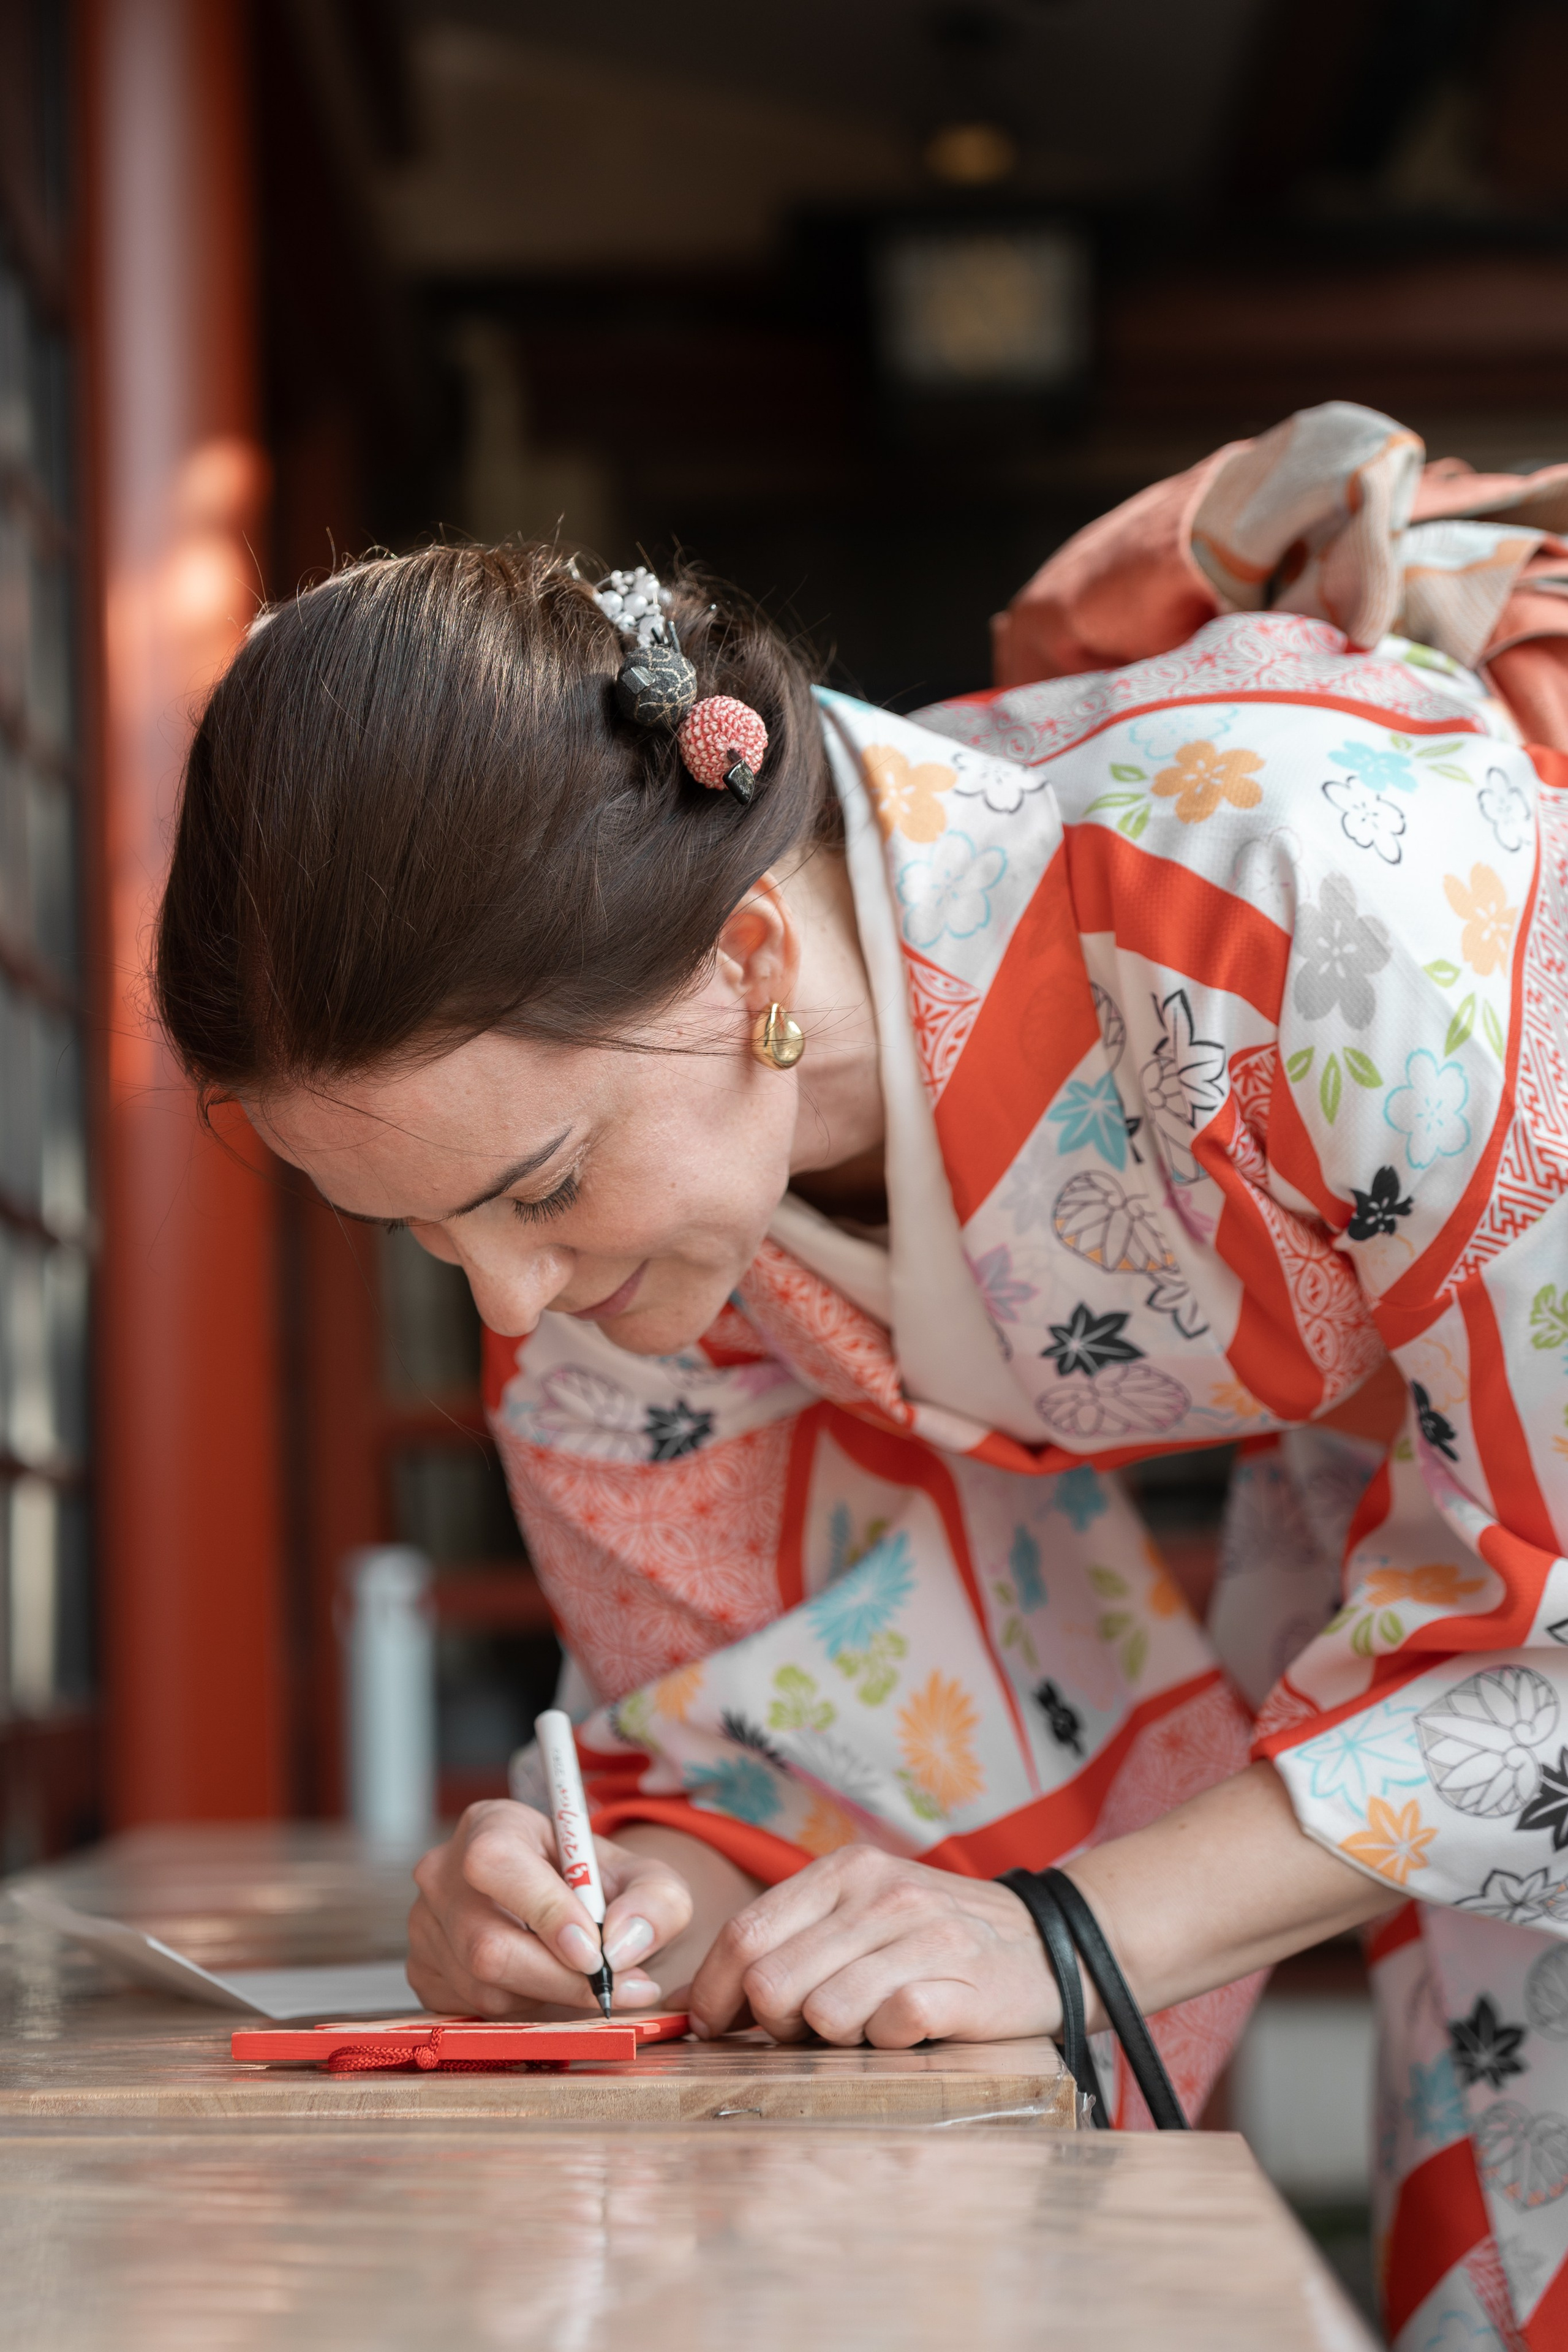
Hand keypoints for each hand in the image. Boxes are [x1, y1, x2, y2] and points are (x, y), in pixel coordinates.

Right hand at [407, 1799, 693, 2016]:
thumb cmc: (603, 1888)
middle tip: (611, 1989)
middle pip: (485, 1942)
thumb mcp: (649, 1881)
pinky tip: (546, 1986)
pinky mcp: (425, 1971)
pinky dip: (521, 2011)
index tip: (594, 1951)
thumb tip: (623, 1942)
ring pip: (482, 1985)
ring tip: (588, 1983)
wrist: (574, 1912)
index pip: (497, 1864)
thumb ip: (655, 1902)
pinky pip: (471, 2009)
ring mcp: (426, 1925)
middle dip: (557, 1978)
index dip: (544, 1911)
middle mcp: (444, 1872)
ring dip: (546, 1998)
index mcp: (492, 1825)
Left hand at [689, 1846, 1058, 2047]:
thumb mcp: (861, 1916)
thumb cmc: (937, 1936)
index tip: (709, 2026)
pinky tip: (907, 2031)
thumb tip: (689, 1998)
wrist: (1053, 1940)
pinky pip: (887, 2029)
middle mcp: (880, 1894)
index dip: (713, 1989)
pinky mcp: (960, 1983)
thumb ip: (786, 1944)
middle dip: (770, 2023)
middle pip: (771, 1980)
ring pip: (823, 2013)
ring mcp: (922, 1936)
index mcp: (845, 1871)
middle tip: (803, 2031)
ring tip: (865, 2025)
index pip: (745, 1931)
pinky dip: (886, 2045)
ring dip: (833, 2039)